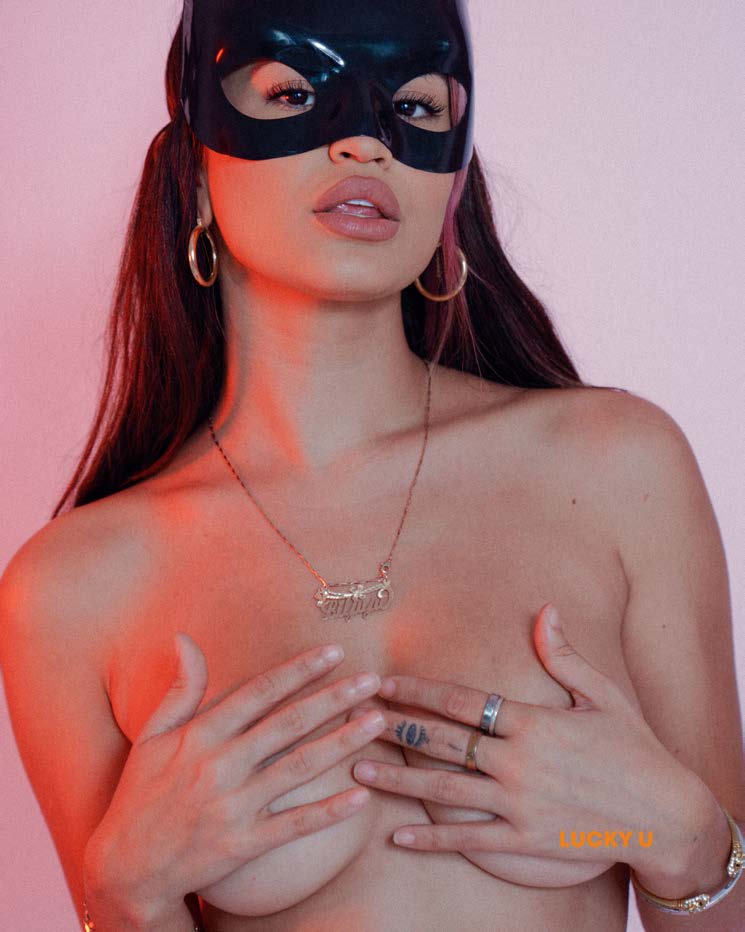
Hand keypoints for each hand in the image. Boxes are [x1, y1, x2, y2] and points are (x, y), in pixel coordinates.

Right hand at [84, 635, 384, 917]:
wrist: (128, 868)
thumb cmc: (142, 794)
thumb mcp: (153, 735)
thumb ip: (181, 688)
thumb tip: (184, 637)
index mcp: (201, 735)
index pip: (259, 692)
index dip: (299, 670)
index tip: (334, 652)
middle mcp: (219, 766)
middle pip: (288, 724)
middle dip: (333, 698)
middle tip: (373, 680)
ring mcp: (233, 806)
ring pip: (299, 768)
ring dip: (342, 743)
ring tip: (377, 722)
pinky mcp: (243, 843)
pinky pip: (294, 825)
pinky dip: (329, 811)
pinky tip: (363, 795)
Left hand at [349, 604, 698, 888]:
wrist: (666, 815)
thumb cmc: (634, 748)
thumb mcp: (602, 695)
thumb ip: (564, 655)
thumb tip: (544, 611)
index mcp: (532, 721)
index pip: (460, 701)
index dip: (417, 691)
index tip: (385, 682)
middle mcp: (518, 762)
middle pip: (443, 742)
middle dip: (396, 727)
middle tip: (356, 718)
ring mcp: (519, 804)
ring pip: (445, 789)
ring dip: (398, 778)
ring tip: (359, 767)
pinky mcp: (525, 841)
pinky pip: (469, 840)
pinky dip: (431, 838)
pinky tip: (398, 835)